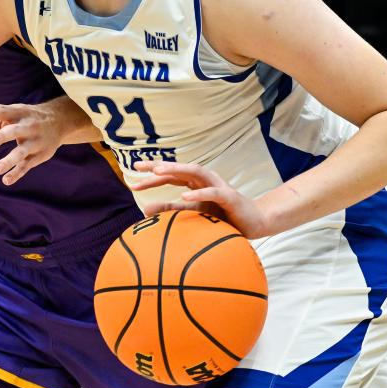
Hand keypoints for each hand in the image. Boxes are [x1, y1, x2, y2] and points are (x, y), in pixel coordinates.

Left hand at [0, 102, 64, 184]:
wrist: (58, 121)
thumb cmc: (24, 118)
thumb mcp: (9, 117)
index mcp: (18, 112)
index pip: (3, 111)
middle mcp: (28, 126)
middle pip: (15, 131)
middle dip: (4, 135)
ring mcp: (35, 142)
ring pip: (22, 152)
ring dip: (10, 160)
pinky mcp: (39, 156)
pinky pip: (26, 166)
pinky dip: (17, 173)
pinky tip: (6, 180)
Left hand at [130, 161, 272, 238]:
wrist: (253, 222)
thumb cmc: (222, 215)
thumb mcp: (193, 212)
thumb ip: (171, 209)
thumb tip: (144, 210)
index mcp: (195, 182)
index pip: (171, 174)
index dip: (152, 175)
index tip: (133, 178)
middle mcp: (204, 179)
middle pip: (179, 168)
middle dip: (159, 166)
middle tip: (138, 167)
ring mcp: (217, 185)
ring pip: (195, 172)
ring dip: (176, 170)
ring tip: (158, 173)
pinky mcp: (229, 196)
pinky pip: (212, 192)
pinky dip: (198, 193)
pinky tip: (185, 196)